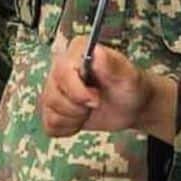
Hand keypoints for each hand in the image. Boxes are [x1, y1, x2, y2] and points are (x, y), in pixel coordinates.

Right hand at [40, 34, 176, 138]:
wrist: (131, 105)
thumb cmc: (130, 86)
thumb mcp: (128, 75)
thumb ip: (112, 64)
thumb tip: (96, 52)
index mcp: (76, 51)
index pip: (61, 72)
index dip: (77, 92)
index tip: (96, 101)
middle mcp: (60, 67)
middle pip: (52, 95)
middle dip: (77, 108)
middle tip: (96, 104)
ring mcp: (54, 87)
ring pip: (49, 112)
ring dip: (74, 119)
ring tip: (89, 110)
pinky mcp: (53, 106)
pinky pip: (50, 125)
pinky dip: (67, 128)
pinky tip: (81, 120)